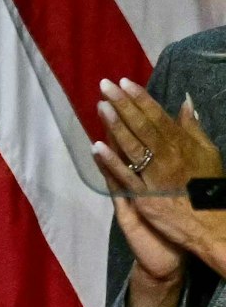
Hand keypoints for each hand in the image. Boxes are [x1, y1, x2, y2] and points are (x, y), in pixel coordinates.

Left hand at [92, 78, 223, 253]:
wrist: (211, 224)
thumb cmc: (208, 186)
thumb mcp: (208, 153)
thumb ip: (193, 129)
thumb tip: (185, 103)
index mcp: (183, 145)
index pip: (158, 117)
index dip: (141, 99)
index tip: (124, 82)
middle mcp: (168, 157)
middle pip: (142, 127)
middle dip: (123, 105)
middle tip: (105, 86)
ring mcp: (155, 177)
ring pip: (132, 147)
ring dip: (115, 127)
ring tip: (100, 107)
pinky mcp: (145, 197)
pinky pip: (125, 177)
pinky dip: (111, 162)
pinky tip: (96, 148)